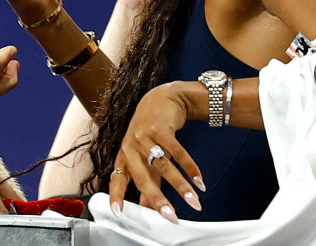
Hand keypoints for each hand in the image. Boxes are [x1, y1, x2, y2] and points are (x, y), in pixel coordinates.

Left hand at [108, 82, 204, 223]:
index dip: (116, 196)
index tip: (118, 213)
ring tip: (194, 201)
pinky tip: (198, 180)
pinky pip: (177, 152)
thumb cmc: (151, 131)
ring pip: (164, 166)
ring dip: (181, 186)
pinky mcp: (160, 128)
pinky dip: (190, 168)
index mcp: (124, 155)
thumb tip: (147, 206)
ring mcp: (144, 136)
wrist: (162, 98)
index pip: (117, 179)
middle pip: (143, 177)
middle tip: (170, 216)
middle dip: (158, 199)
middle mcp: (131, 146)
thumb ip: (147, 179)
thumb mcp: (145, 154)